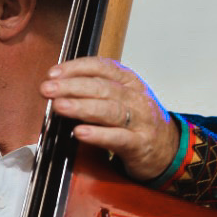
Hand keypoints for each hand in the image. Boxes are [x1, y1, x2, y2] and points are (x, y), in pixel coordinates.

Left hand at [42, 57, 177, 180]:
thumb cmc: (137, 121)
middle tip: (47, 88)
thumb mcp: (121, 98)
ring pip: (110, 110)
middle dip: (72, 86)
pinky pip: (118, 138)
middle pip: (102, 88)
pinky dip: (98, 134)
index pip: (103, 67)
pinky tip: (79, 132)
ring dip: (81, 107)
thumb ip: (94, 90)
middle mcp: (136, 98)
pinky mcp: (140, 144)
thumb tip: (57, 85)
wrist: (169, 149)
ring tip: (59, 106)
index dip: (77, 68)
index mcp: (129, 81)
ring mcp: (140, 121)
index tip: (53, 72)